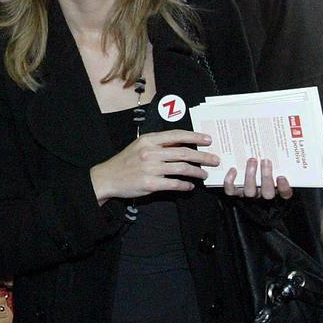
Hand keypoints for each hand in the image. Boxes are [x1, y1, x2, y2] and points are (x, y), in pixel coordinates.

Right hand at [90, 130, 216, 202]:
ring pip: (182, 168)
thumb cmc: (125, 161)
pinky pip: (174, 184)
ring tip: (204, 174)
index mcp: (148, 140)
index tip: (208, 139)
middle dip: (203, 156)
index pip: (176, 135)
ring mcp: (151, 169)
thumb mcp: (139, 146)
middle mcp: (150, 152)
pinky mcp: (150, 184)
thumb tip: (182, 144)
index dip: (195, 136)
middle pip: (184, 152)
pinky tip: (189, 186)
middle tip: (215, 159)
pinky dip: (185, 185)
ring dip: (197, 172)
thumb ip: (158, 144)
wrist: (108, 177)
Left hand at [223, 157, 292, 199]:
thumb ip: (280, 160)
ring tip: (252, 160)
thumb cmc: (263, 169)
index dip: (284, 187)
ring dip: (250, 175)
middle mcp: (263, 194)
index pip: (285, 193)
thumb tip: (285, 141)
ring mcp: (249, 195)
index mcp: (277, 190)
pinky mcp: (235, 193)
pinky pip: (231, 191)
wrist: (242, 179)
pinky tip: (233, 169)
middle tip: (266, 160)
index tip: (282, 177)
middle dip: (266, 176)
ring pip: (249, 191)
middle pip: (267, 192)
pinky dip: (230, 181)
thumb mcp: (276, 166)